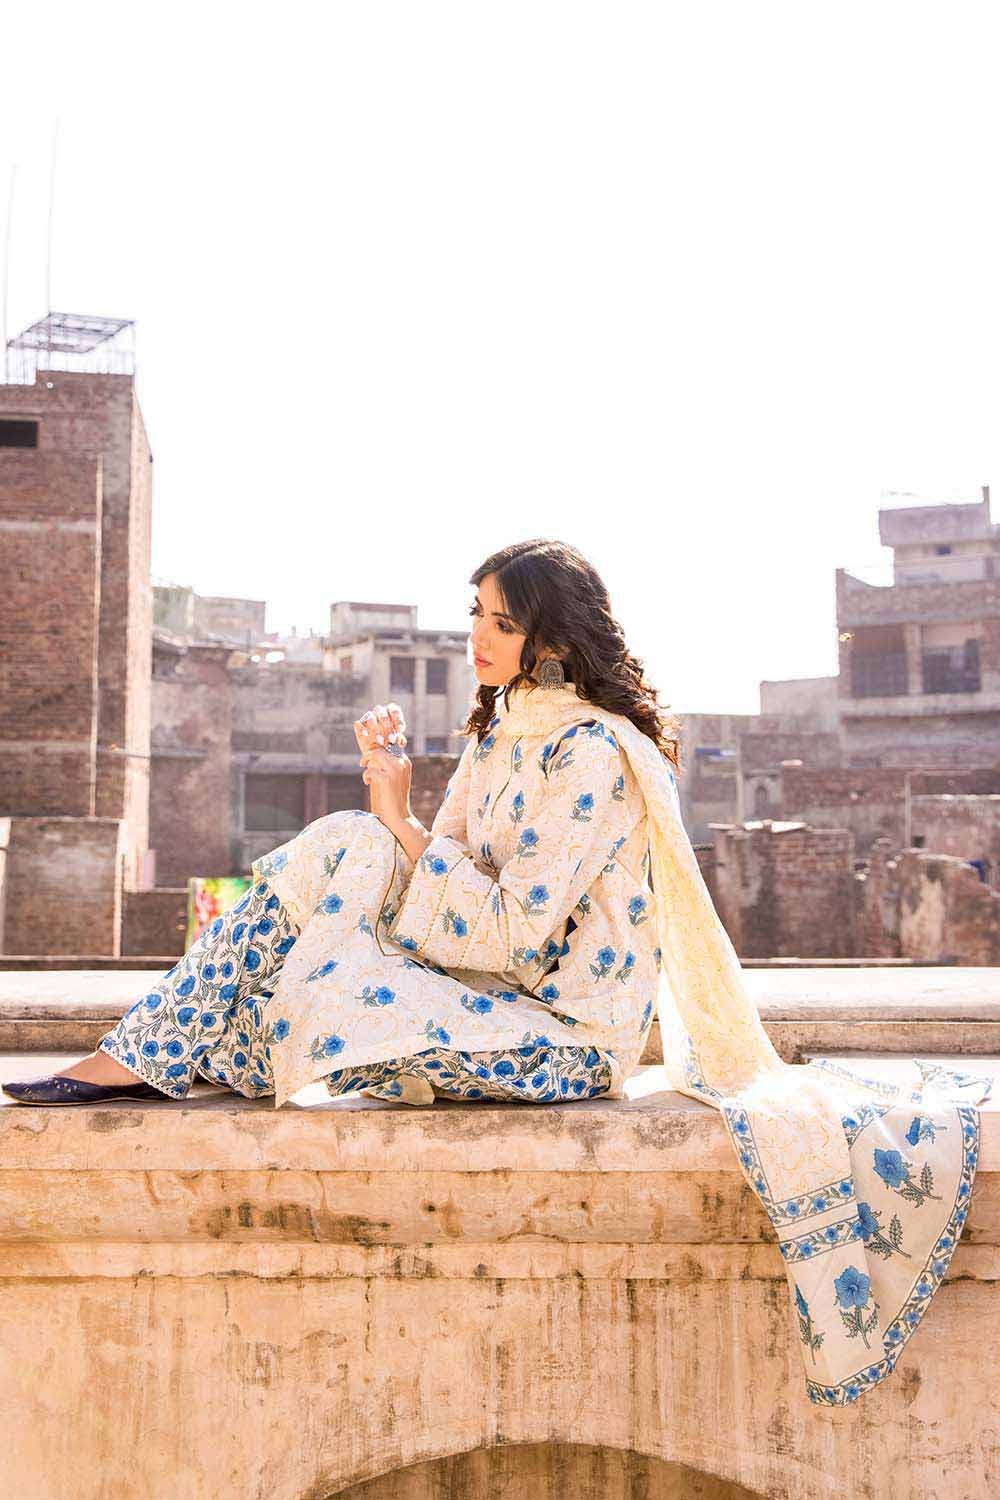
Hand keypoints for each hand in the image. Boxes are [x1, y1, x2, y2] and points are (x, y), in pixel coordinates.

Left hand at [354, 702, 409, 825]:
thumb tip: (369, 755)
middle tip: (362, 757)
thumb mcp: (388, 778)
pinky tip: (368, 784)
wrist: (398, 818)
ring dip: (367, 763)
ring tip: (367, 773)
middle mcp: (401, 763)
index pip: (390, 743)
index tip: (366, 739)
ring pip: (375, 755)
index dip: (377, 739)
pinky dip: (366, 776)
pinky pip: (370, 770)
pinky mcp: (387, 779)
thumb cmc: (391, 799)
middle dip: (369, 749)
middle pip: (381, 746)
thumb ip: (382, 765)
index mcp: (404, 762)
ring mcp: (395, 770)